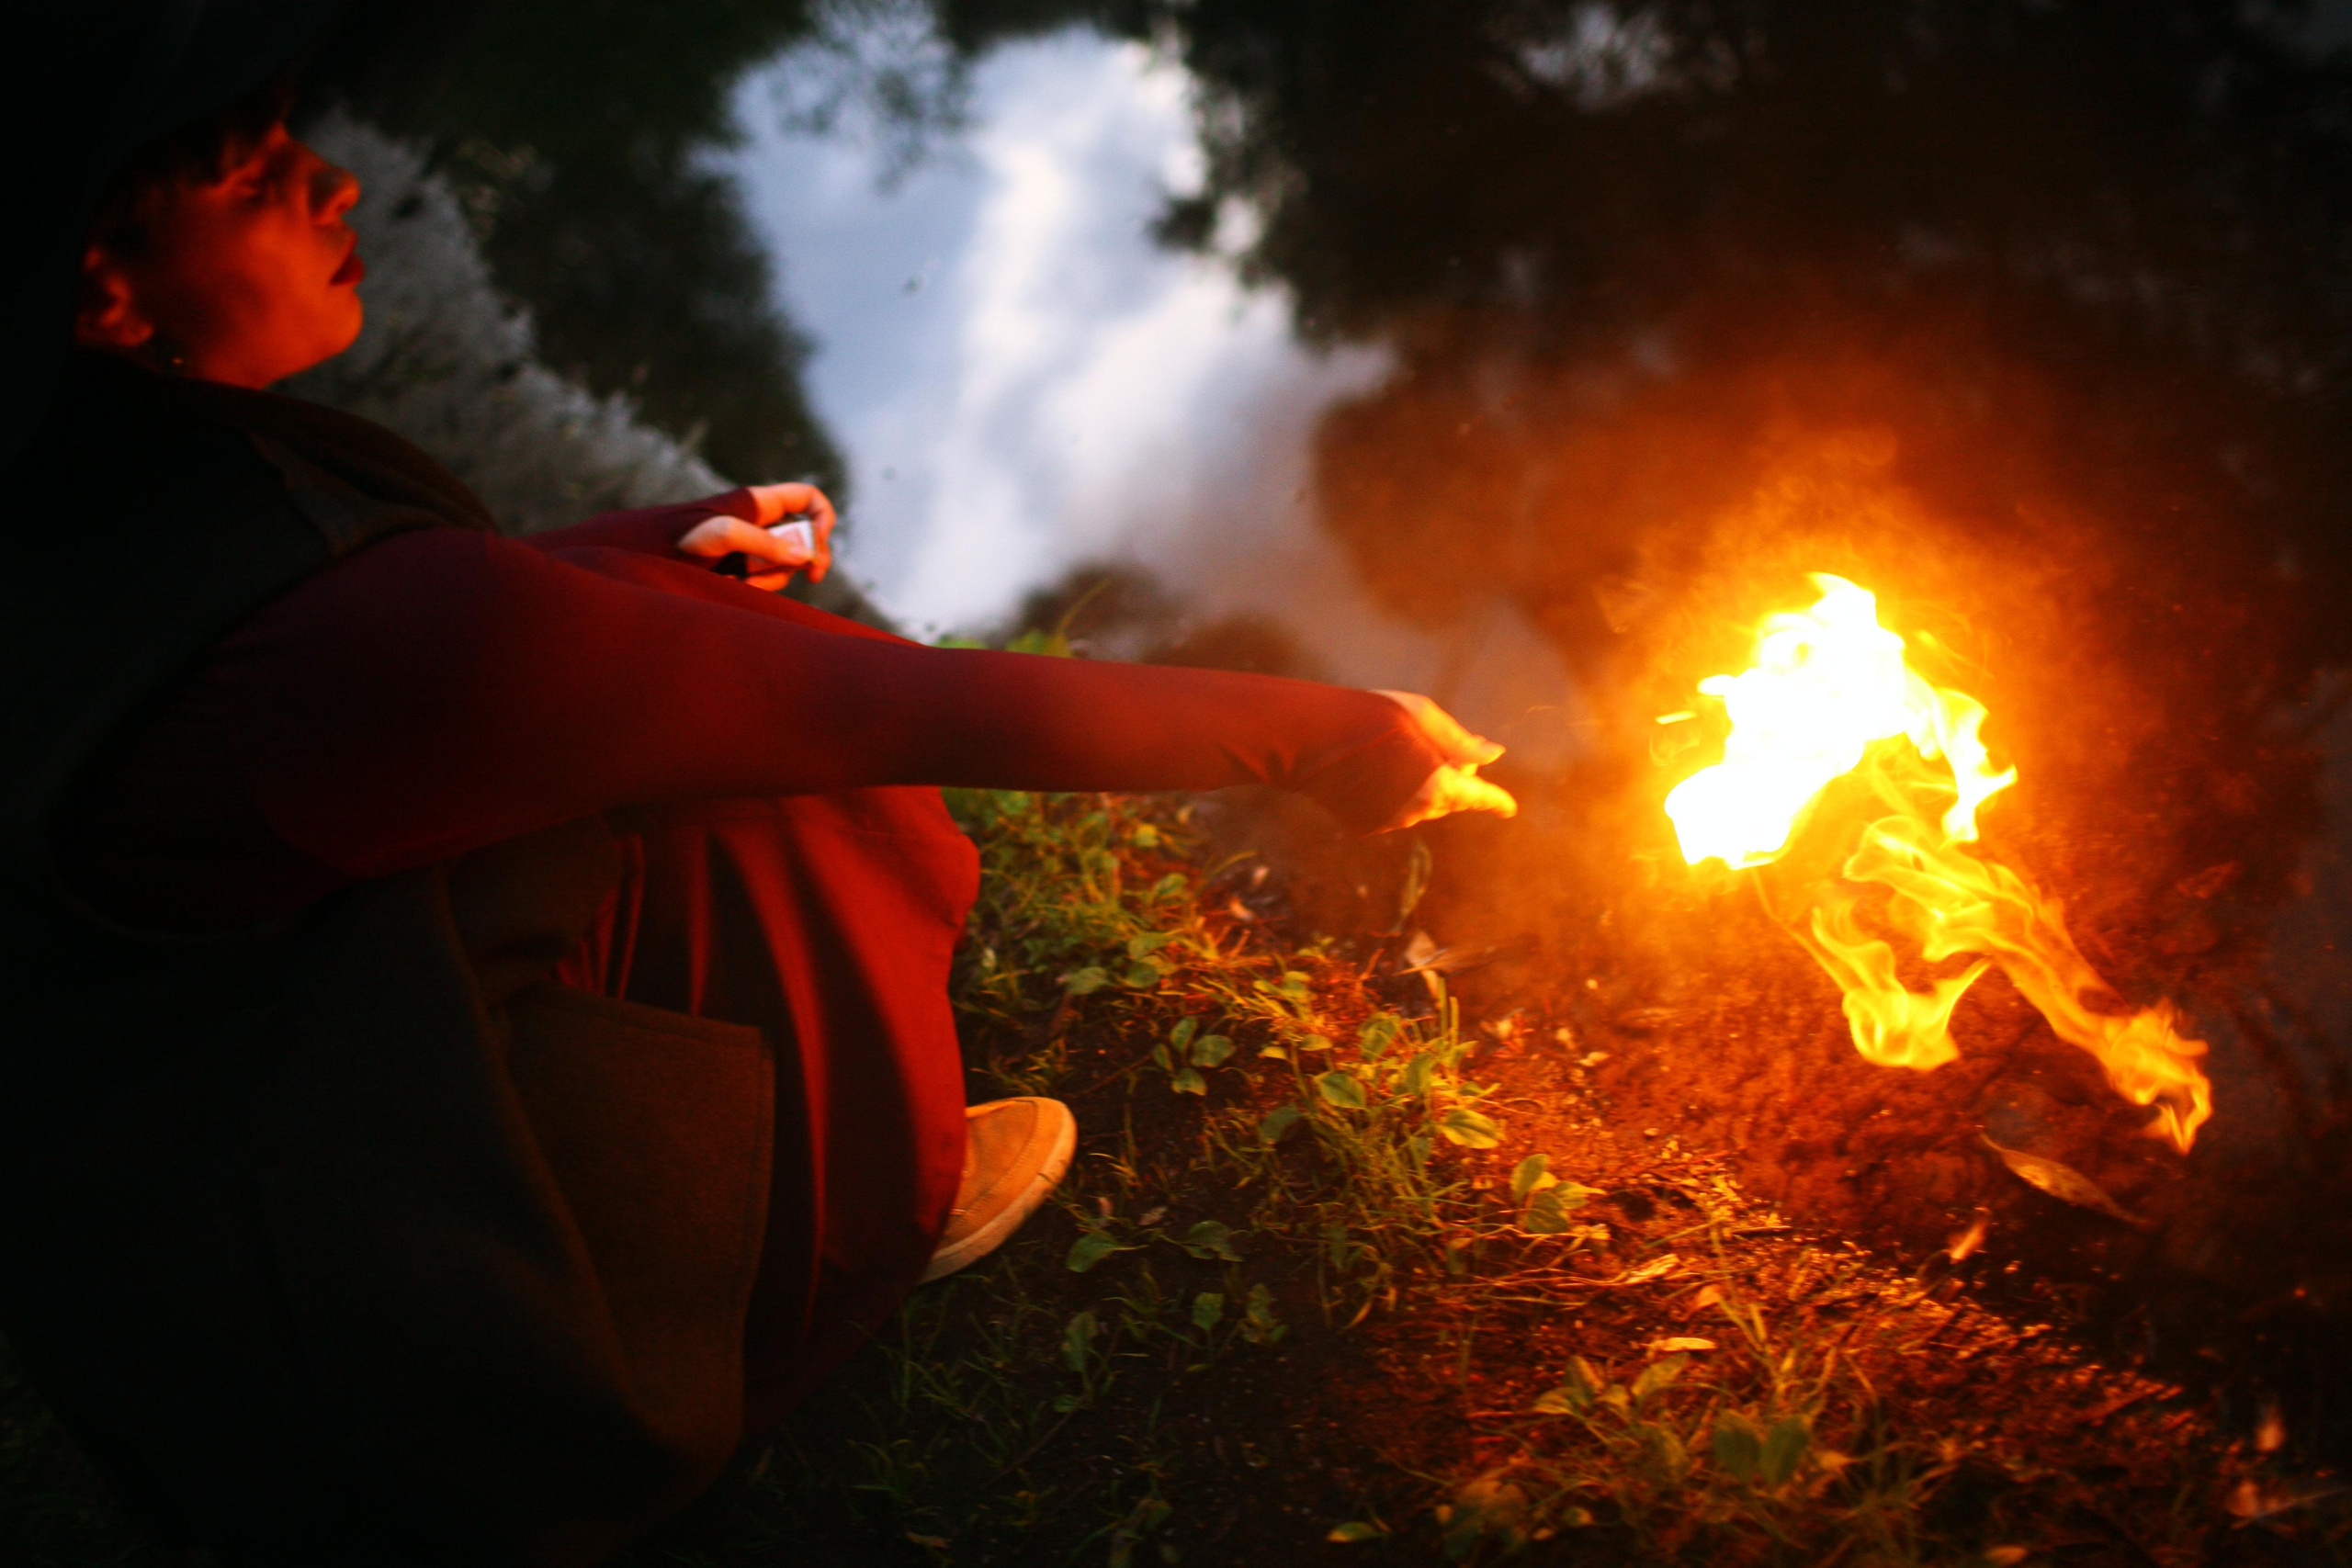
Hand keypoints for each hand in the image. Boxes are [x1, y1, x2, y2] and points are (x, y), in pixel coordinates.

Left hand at [675, 482, 837, 588]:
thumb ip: (765, 544)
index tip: (818, 541)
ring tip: (741, 583)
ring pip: (784, 565)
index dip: (821, 516)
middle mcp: (759, 523)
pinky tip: (731, 586)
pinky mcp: (741, 571)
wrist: (645, 558)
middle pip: (804, 537)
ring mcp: (751, 549)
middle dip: (809, 557)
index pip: (806, 498)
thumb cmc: (678, 536)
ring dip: (771, 578)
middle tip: (813, 577)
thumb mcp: (723, 533)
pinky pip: (764, 581)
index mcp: (759, 503)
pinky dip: (755, 587)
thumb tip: (804, 558)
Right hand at [1373, 690, 1518, 829]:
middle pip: (1450, 798)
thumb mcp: (1421, 716)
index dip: (1496, 800)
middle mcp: (1417, 811)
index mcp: (1436, 784)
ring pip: (1421, 805)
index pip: (1477, 796)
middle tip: (1434, 744)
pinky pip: (1394, 810)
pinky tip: (1375, 768)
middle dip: (1451, 776)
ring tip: (1397, 750)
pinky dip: (1396, 793)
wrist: (1311, 738)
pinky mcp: (1367, 825)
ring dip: (1422, 784)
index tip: (1510, 808)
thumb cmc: (1371, 716)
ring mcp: (1390, 821)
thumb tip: (1494, 754)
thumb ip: (1460, 741)